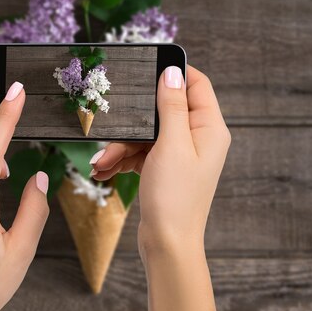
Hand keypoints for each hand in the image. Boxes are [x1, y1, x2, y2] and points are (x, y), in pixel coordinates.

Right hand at [89, 65, 228, 310]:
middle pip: (164, 110)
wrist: (167, 244)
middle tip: (113, 126)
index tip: (147, 66)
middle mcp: (198, 138)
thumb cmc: (175, 198)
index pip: (197, 85)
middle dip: (134, 121)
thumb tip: (172, 72)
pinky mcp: (164, 168)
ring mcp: (181, 154)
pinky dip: (123, 158)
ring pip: (147, 133)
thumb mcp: (170, 144)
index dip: (175, 72)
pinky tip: (104, 168)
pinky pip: (141, 152)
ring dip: (122, 144)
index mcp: (209, 128)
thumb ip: (171, 105)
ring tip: (102, 161)